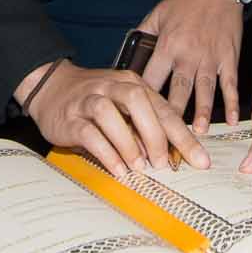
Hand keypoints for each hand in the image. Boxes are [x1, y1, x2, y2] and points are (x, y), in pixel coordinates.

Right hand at [20, 61, 209, 177]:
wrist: (51, 86)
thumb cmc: (94, 99)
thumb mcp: (124, 105)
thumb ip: (145, 124)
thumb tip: (170, 155)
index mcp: (133, 84)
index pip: (164, 109)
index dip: (184, 135)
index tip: (200, 160)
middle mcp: (112, 87)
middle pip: (139, 102)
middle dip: (156, 135)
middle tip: (164, 164)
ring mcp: (89, 100)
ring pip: (110, 115)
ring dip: (129, 143)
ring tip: (140, 167)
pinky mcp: (71, 118)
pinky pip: (89, 134)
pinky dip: (106, 153)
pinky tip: (118, 168)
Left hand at [137, 0, 242, 131]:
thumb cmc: (184, 2)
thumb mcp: (157, 14)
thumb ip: (142, 35)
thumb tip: (125, 56)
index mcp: (168, 45)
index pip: (152, 79)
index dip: (143, 100)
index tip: (137, 120)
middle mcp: (188, 54)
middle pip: (178, 91)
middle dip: (172, 117)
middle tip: (166, 138)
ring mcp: (211, 57)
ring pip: (205, 90)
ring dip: (201, 113)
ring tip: (197, 134)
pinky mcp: (229, 57)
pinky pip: (230, 83)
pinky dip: (232, 102)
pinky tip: (232, 120)